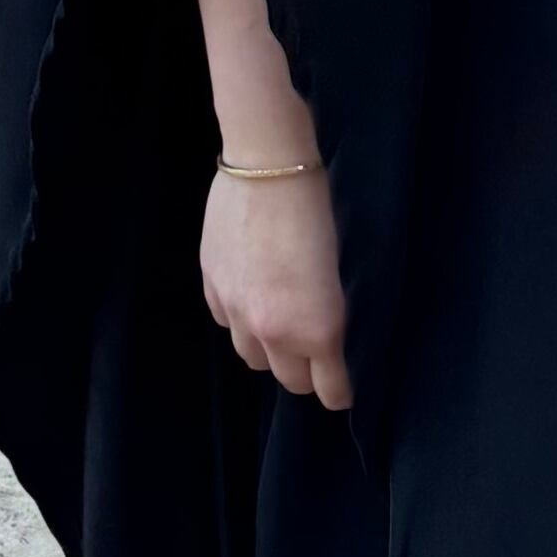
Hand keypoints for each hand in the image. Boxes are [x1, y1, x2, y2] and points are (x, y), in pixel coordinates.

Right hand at [202, 159, 350, 406]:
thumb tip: (334, 339)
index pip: (329, 388)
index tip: (345, 386)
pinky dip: (242, 321)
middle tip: (317, 354)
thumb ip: (335, 314)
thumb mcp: (344, 270)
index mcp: (316, 329)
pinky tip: (254, 297)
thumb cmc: (322, 210)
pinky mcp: (211, 285)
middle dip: (306, 373)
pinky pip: (226, 324)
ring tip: (282, 325)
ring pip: (252, 358)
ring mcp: (235, 310)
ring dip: (270, 351)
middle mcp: (272, 330)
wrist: (269, 166)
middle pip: (289, 381)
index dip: (340, 390)